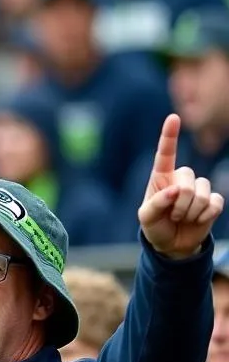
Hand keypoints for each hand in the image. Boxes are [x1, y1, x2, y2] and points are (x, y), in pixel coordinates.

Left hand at [138, 114, 223, 257]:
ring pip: (202, 191)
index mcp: (161, 178)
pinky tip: (197, 220)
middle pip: (188, 177)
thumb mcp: (146, 218)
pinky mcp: (213, 201)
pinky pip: (215, 202)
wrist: (172, 244)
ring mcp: (199, 189)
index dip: (169, 136)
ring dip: (190, 211)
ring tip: (181, 218)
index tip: (173, 118)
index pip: (165, 154)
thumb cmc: (155, 226)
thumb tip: (176, 190)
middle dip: (179, 201)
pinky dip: (205, 215)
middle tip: (172, 215)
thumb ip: (156, 203)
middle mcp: (181, 179)